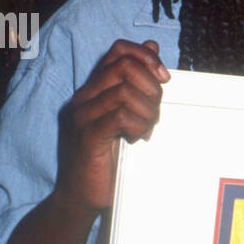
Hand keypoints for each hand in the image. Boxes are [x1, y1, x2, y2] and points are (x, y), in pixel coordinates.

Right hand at [57, 40, 169, 212]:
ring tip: (145, 129)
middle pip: (125, 65)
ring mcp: (82, 115)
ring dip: (147, 110)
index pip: (119, 51)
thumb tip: (152, 47)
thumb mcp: (126, 114)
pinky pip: (121, 116)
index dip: (146, 58)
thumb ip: (136, 83)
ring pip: (125, 90)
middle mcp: (83, 97)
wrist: (80, 195)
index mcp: (92, 89)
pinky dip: (138, 125)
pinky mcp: (87, 136)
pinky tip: (137, 138)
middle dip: (151, 87)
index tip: (163, 79)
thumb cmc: (105, 158)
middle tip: (154, 113)